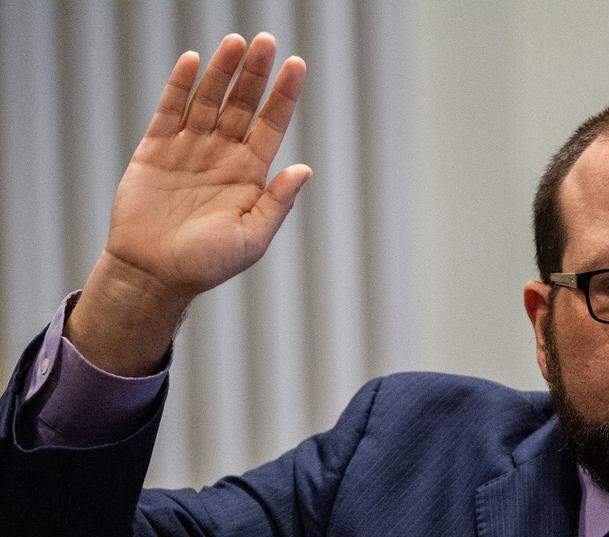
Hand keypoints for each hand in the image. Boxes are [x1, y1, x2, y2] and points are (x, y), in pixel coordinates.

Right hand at [105, 32, 308, 298]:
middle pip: (243, 104)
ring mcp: (190, 149)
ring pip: (210, 99)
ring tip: (237, 42)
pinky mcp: (156, 149)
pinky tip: (194, 60)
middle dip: (255, 73)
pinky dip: (181, 85)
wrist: (153, 274)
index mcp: (251, 174)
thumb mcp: (252, 239)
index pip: (272, 124)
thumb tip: (304, 169)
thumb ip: (277, 203)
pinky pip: (170, 110)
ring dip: (223, 71)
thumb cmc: (206, 264)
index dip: (284, 95)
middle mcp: (223, 155)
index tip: (296, 65)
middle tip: (266, 40)